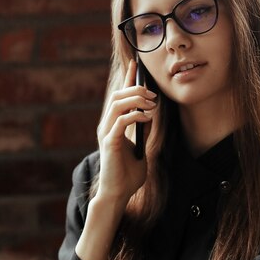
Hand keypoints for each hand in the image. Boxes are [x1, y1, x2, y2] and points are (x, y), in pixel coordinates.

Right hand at [96, 59, 156, 205]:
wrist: (118, 194)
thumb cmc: (127, 175)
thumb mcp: (140, 148)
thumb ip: (142, 131)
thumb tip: (150, 114)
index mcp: (113, 126)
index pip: (119, 96)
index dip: (126, 79)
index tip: (136, 65)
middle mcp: (107, 126)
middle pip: (117, 95)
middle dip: (135, 88)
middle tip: (153, 94)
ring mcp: (106, 133)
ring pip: (117, 103)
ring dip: (136, 99)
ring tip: (152, 105)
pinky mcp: (109, 142)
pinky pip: (121, 121)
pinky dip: (135, 115)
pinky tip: (147, 118)